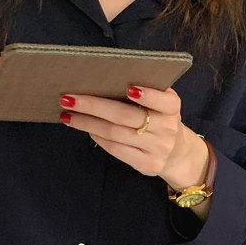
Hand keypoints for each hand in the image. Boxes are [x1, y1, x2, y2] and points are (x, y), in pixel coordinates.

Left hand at [58, 85, 208, 189]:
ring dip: (87, 123)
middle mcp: (167, 129)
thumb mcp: (162, 102)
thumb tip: (102, 79)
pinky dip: (97, 137)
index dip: (148, 95)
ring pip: (115, 134)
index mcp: (172, 108)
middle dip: (93, 106)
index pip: (163, 101)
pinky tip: (84, 128)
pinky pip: (116, 150)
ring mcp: (158, 149)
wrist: (177, 152)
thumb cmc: (160, 118)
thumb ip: (145, 91)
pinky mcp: (147, 164)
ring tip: (68, 114)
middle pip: (125, 117)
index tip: (129, 88)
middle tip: (69, 98)